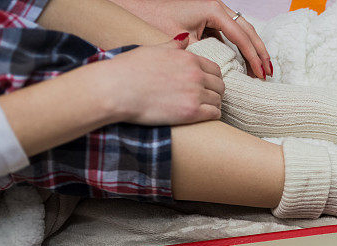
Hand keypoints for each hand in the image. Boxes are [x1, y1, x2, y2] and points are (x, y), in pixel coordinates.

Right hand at [97, 35, 225, 124]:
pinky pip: (214, 114)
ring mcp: (195, 93)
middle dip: (215, 92)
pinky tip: (203, 117)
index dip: (212, 78)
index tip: (207, 85)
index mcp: (188, 58)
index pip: (215, 69)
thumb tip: (184, 38)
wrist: (116, 89)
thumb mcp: (153, 50)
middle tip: (206, 99)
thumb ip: (173, 46)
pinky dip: (212, 116)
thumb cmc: (129, 69)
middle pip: (220, 85)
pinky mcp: (191, 112)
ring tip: (203, 109)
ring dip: (213, 105)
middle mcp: (195, 74)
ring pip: (218, 100)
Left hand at [117, 0, 271, 78]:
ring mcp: (214, 11)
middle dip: (260, 53)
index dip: (253, 57)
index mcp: (213, 9)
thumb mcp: (182, 40)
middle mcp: (217, 7)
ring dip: (252, 50)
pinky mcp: (209, 18)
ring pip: (242, 31)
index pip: (241, 36)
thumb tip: (223, 72)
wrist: (138, 6)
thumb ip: (204, 53)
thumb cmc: (154, 19)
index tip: (260, 74)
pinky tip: (243, 63)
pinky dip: (239, 48)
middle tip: (268, 73)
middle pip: (248, 31)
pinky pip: (230, 33)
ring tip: (262, 69)